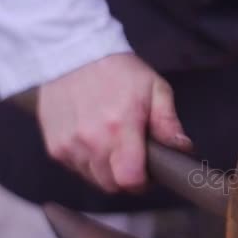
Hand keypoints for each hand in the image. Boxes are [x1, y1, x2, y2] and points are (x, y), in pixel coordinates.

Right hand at [36, 53, 192, 192]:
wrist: (75, 53)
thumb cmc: (120, 71)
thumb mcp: (155, 88)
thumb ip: (168, 122)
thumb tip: (183, 148)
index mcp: (120, 128)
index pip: (130, 180)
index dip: (143, 182)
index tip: (148, 172)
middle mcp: (90, 141)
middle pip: (111, 185)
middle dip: (126, 177)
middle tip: (133, 156)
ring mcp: (68, 145)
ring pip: (93, 179)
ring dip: (106, 170)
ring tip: (113, 144)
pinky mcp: (54, 146)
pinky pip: (75, 168)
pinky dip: (87, 162)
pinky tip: (94, 140)